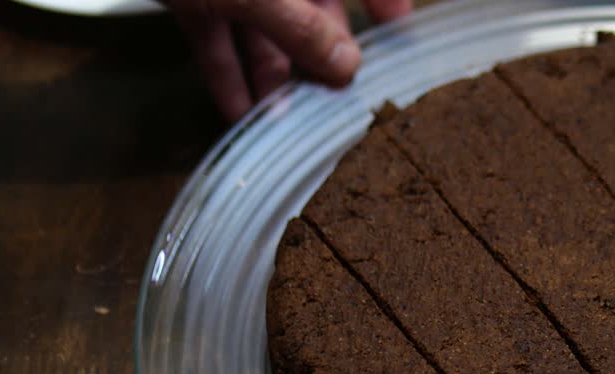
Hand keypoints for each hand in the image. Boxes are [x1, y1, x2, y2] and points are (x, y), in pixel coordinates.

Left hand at [166, 0, 412, 120]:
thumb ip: (302, 27)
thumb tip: (347, 67)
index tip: (397, 32)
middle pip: (310, 4)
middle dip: (320, 53)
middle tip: (334, 100)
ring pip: (264, 25)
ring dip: (273, 72)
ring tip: (284, 121)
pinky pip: (217, 33)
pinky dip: (225, 69)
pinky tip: (235, 112)